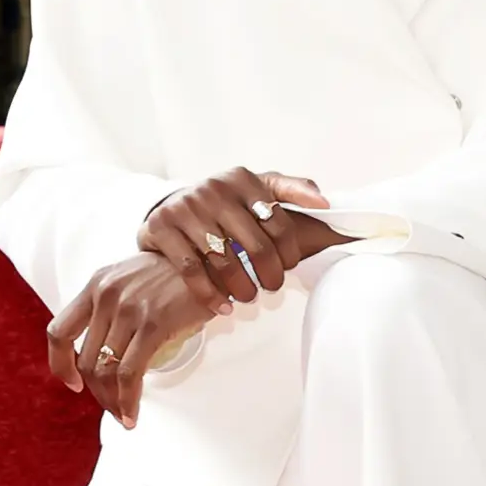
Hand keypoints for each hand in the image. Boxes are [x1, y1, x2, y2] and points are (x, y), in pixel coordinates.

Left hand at [45, 253, 222, 426]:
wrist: (214, 258)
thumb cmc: (178, 275)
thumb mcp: (134, 279)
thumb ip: (114, 304)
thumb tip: (106, 348)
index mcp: (97, 285)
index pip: (60, 331)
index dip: (60, 364)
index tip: (74, 383)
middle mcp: (107, 295)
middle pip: (85, 359)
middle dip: (96, 392)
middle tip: (113, 408)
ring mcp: (129, 309)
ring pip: (105, 370)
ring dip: (112, 401)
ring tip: (124, 415)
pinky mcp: (154, 323)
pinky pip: (130, 372)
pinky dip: (128, 400)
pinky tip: (133, 414)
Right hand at [136, 169, 336, 310]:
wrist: (172, 205)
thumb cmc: (226, 201)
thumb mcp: (258, 187)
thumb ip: (291, 190)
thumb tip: (324, 201)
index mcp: (244, 180)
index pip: (279, 223)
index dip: (290, 252)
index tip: (290, 267)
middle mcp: (215, 190)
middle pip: (255, 245)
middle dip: (269, 274)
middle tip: (272, 288)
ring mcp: (186, 207)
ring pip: (224, 259)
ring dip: (241, 286)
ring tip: (248, 297)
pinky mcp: (162, 226)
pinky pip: (191, 269)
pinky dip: (209, 292)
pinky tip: (222, 306)